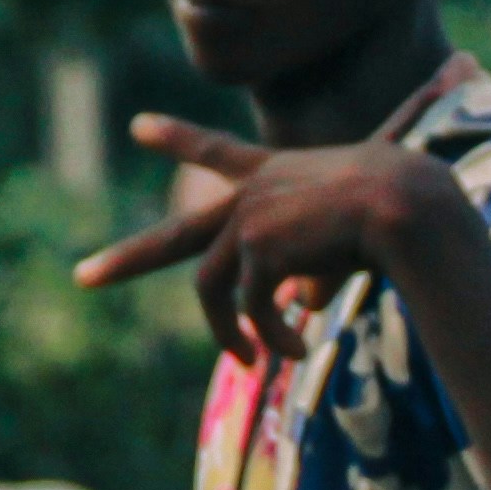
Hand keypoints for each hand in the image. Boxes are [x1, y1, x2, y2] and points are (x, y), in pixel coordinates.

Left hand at [71, 60, 472, 362]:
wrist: (406, 204)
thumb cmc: (396, 214)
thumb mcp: (347, 238)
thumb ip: (314, 271)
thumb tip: (298, 309)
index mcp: (276, 174)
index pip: (218, 151)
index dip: (177, 140)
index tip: (138, 128)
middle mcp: (253, 193)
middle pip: (178, 234)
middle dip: (127, 260)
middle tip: (84, 277)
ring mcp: (248, 218)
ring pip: (214, 289)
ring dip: (229, 334)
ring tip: (252, 362)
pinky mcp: (255, 246)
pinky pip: (252, 307)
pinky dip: (269, 336)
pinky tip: (296, 353)